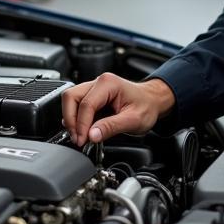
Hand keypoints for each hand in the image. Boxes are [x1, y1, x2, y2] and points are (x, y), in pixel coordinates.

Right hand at [61, 74, 175, 144]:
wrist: (152, 101)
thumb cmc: (146, 106)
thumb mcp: (133, 120)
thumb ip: (111, 127)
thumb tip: (92, 135)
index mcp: (108, 83)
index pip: (86, 104)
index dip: (81, 125)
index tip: (82, 140)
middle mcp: (98, 82)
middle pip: (71, 97)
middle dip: (71, 120)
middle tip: (77, 138)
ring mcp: (93, 88)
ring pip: (70, 100)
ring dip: (71, 119)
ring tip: (80, 136)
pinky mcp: (92, 96)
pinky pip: (76, 105)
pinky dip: (75, 118)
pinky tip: (83, 130)